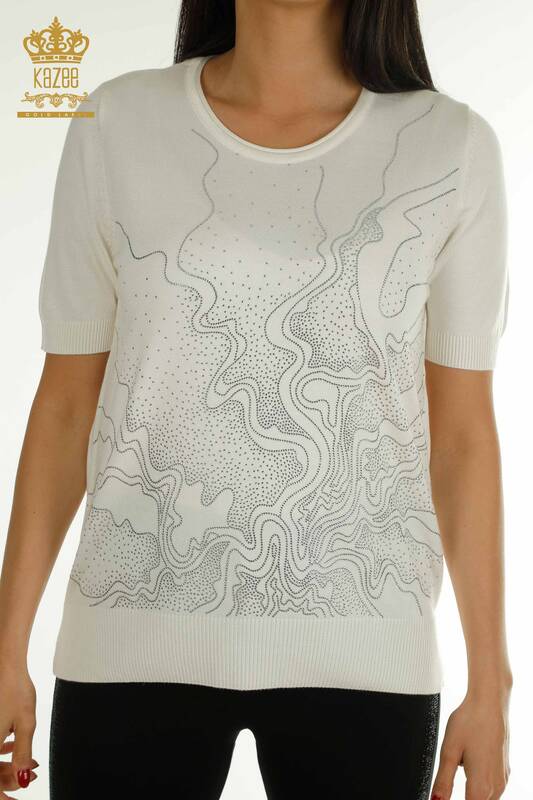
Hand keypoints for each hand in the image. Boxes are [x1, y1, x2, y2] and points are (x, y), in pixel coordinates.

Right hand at [0, 663, 38, 798]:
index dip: (3, 795)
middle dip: (7, 779)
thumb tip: (24, 779)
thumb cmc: (14, 688)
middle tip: (29, 777)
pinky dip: (0, 751)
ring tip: (28, 762)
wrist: (4, 662)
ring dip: (5, 766)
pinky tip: (12, 745)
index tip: (17, 798)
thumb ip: (23, 754)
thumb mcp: (26, 723)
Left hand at [430, 688, 510, 798]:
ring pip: (486, 799)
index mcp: (481, 786)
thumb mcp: (449, 751)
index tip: (443, 797)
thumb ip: (443, 781)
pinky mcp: (504, 770)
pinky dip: (479, 786)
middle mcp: (496, 787)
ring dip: (472, 795)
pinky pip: (492, 788)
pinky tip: (470, 768)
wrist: (489, 702)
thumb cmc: (469, 722)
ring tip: (460, 768)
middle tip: (446, 788)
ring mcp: (502, 778)